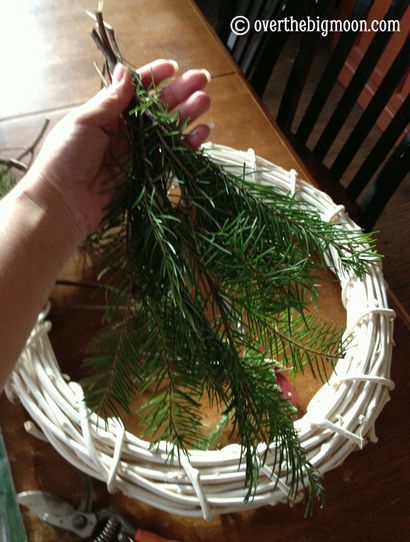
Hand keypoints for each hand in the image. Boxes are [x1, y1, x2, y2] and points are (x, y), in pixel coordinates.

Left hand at [27, 60, 210, 239]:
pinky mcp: (148, 173)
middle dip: (180, 92)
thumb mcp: (83, 122)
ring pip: (169, 129)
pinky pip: (172, 156)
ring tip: (205, 102)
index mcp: (109, 114)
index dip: (155, 77)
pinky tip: (202, 133)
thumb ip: (109, 101)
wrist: (64, 202)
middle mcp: (127, 130)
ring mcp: (139, 152)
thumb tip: (126, 71)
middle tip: (202, 79)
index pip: (136, 90)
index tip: (173, 67)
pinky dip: (188, 145)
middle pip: (159, 107)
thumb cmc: (65, 158)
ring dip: (188, 114)